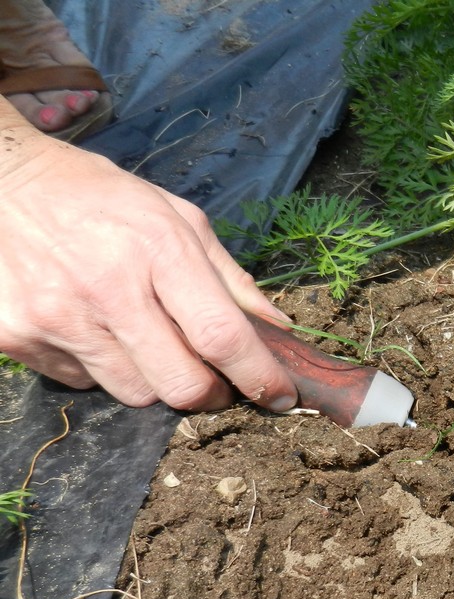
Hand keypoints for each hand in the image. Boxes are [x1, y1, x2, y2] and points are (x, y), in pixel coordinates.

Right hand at [0, 116, 296, 411]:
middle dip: (210, 392)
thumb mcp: (178, 217)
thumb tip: (279, 330)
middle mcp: (107, 288)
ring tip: (144, 338)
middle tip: (214, 378)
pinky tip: (94, 328)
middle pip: (181, 386)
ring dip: (155, 380)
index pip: (221, 336)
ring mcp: (58, 317)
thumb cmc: (102, 198)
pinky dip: (102, 369)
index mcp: (158, 249)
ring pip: (136, 394)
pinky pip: (84, 384)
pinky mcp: (17, 337)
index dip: (259, 376)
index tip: (280, 396)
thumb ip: (231, 279)